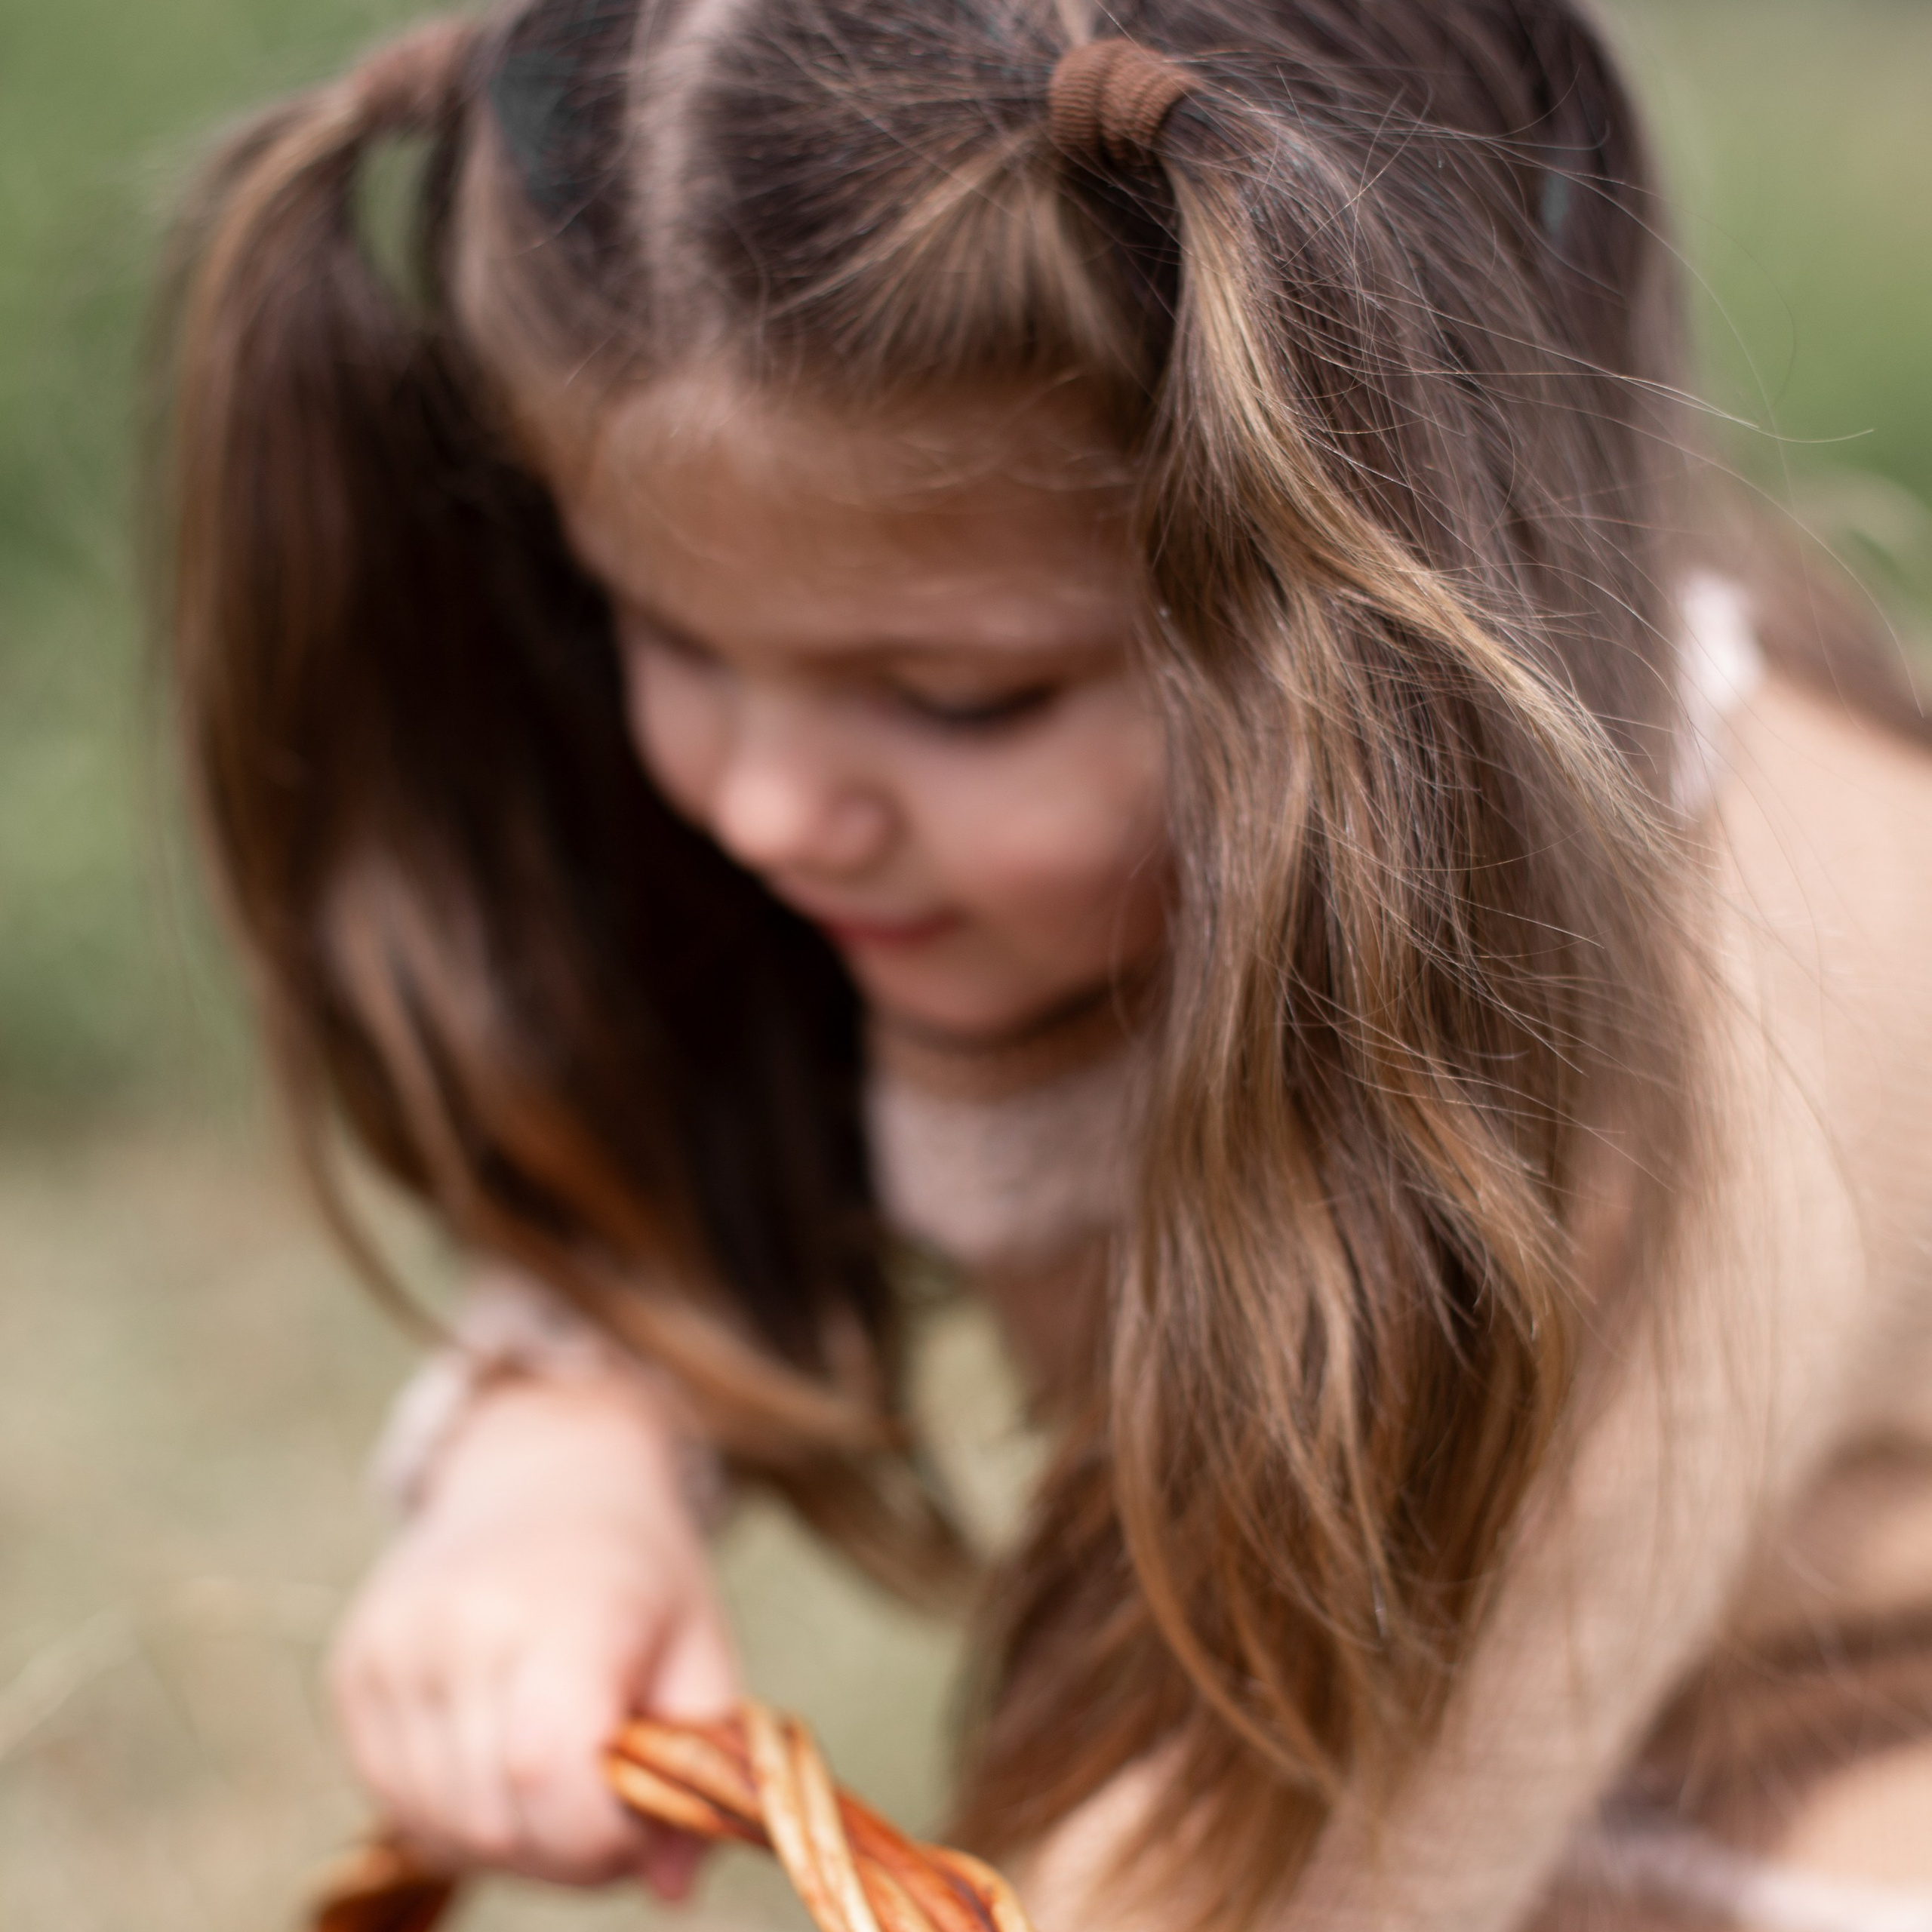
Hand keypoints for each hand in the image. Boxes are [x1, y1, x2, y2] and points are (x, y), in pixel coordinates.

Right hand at [329, 1374, 734, 1892]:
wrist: (541, 1474)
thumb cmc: (636, 1573)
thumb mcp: (698, 1647)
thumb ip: (698, 1766)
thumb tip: (672, 1890)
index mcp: (564, 1609)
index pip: (550, 1772)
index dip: (600, 1837)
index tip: (641, 1819)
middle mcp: (461, 1624)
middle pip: (497, 1822)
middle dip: (565, 1851)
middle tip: (608, 1807)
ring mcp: (392, 1647)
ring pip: (439, 1830)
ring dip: (509, 1842)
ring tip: (557, 1777)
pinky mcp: (350, 1669)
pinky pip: (393, 1802)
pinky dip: (452, 1816)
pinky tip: (496, 1761)